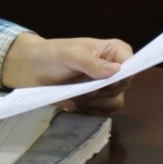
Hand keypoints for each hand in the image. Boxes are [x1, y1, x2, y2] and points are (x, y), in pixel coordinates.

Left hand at [0, 34, 134, 113]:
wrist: (30, 70)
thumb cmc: (50, 55)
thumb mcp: (70, 55)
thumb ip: (92, 63)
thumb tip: (116, 71)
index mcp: (111, 51)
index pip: (132, 63)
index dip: (123, 76)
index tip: (107, 82)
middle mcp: (111, 68)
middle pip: (123, 87)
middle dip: (104, 92)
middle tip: (85, 90)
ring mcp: (103, 86)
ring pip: (115, 102)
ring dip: (97, 104)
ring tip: (78, 96)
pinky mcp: (93, 101)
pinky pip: (103, 112)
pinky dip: (90, 111)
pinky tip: (76, 104)